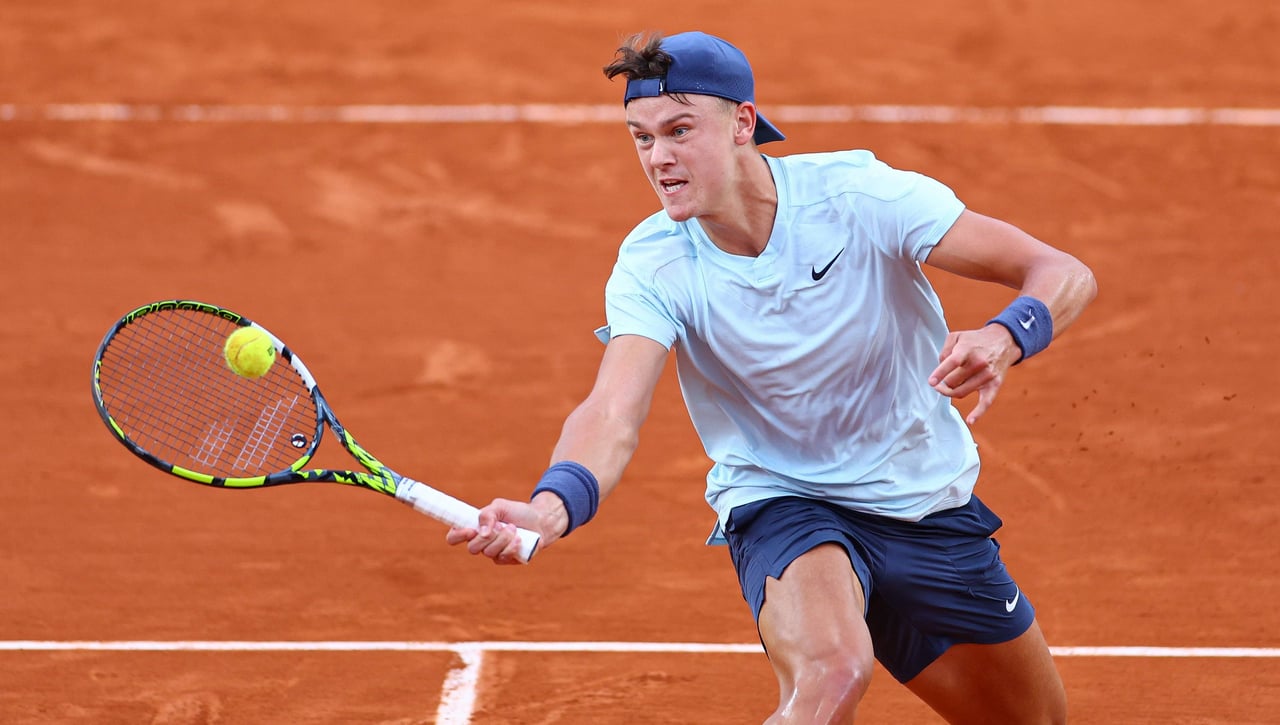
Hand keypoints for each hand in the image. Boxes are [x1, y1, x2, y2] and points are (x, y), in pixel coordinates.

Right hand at [446, 494, 564, 564]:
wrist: (540, 520)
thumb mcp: (500, 506)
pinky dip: (511, 546)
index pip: (454, 537)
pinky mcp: (507, 560)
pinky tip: (519, 538)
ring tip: (513, 528)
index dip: (457, 536)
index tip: (471, 529)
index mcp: (474, 528)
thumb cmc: (517, 512)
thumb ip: (487, 514)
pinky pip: (503, 557)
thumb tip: (481, 533)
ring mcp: (493, 553)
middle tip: (500, 525)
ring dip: (503, 538)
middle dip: (487, 536)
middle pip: (472, 548)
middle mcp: (481, 543)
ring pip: (489, 552)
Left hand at [928, 324, 1020, 423]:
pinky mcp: (994, 385)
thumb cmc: (975, 340)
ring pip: (961, 392)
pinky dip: (978, 413)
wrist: (1004, 341)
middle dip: (943, 383)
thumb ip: (944, 349)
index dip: (940, 373)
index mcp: (967, 349)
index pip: (952, 363)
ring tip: (946, 388)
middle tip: (940, 381)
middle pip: (953, 381)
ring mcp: (987, 375)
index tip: (931, 382)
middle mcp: (978, 363)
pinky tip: (970, 420)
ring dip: (950, 393)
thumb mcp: (957, 336)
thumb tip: (940, 366)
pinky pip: (986, 402)